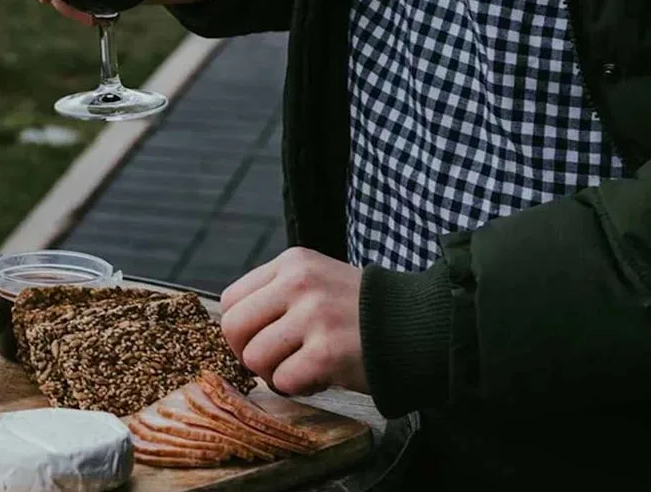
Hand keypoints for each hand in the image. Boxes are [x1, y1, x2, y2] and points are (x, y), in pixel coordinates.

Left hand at [220, 247, 367, 396]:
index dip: (240, 330)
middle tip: (276, 362)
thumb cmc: (362, 311)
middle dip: (248, 354)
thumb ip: (277, 296)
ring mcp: (313, 315)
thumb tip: (234, 331)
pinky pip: (284, 380)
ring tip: (304, 367)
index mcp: (292, 263)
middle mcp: (299, 283)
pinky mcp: (327, 351)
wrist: (420, 326)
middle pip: (234, 328)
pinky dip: (300, 387)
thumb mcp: (317, 281)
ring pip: (255, 358)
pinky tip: (323, 376)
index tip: (260, 340)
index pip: (231, 300)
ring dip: (275, 373)